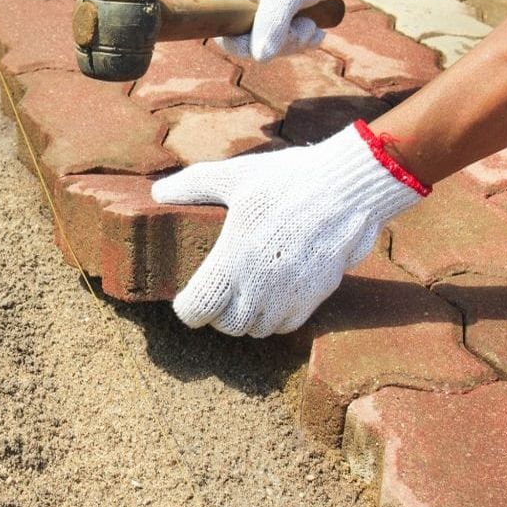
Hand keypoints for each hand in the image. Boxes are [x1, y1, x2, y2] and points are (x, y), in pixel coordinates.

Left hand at [150, 122, 428, 336]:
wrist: (348, 188)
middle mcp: (259, 286)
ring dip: (244, 320)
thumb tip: (157, 193)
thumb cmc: (288, 179)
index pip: (198, 310)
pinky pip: (286, 326)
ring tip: (241, 297)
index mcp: (232, 259)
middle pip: (226, 326)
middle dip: (215, 315)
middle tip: (214, 295)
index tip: (186, 299)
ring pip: (256, 330)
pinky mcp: (315, 296)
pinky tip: (271, 297)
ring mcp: (289, 295)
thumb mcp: (234, 175)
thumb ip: (192, 186)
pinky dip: (273, 320)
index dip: (187, 309)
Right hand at [216, 0, 352, 61]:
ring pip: (268, 41)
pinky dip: (300, 37)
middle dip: (280, 43)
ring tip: (315, 28)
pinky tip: (317, 30)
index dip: (246, 46)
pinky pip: (281, 35)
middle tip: (307, 29)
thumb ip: (271, 23)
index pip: (225, 33)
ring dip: (295, 41)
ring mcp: (259, 4)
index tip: (275, 41)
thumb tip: (260, 57)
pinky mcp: (277, 9)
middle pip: (249, 41)